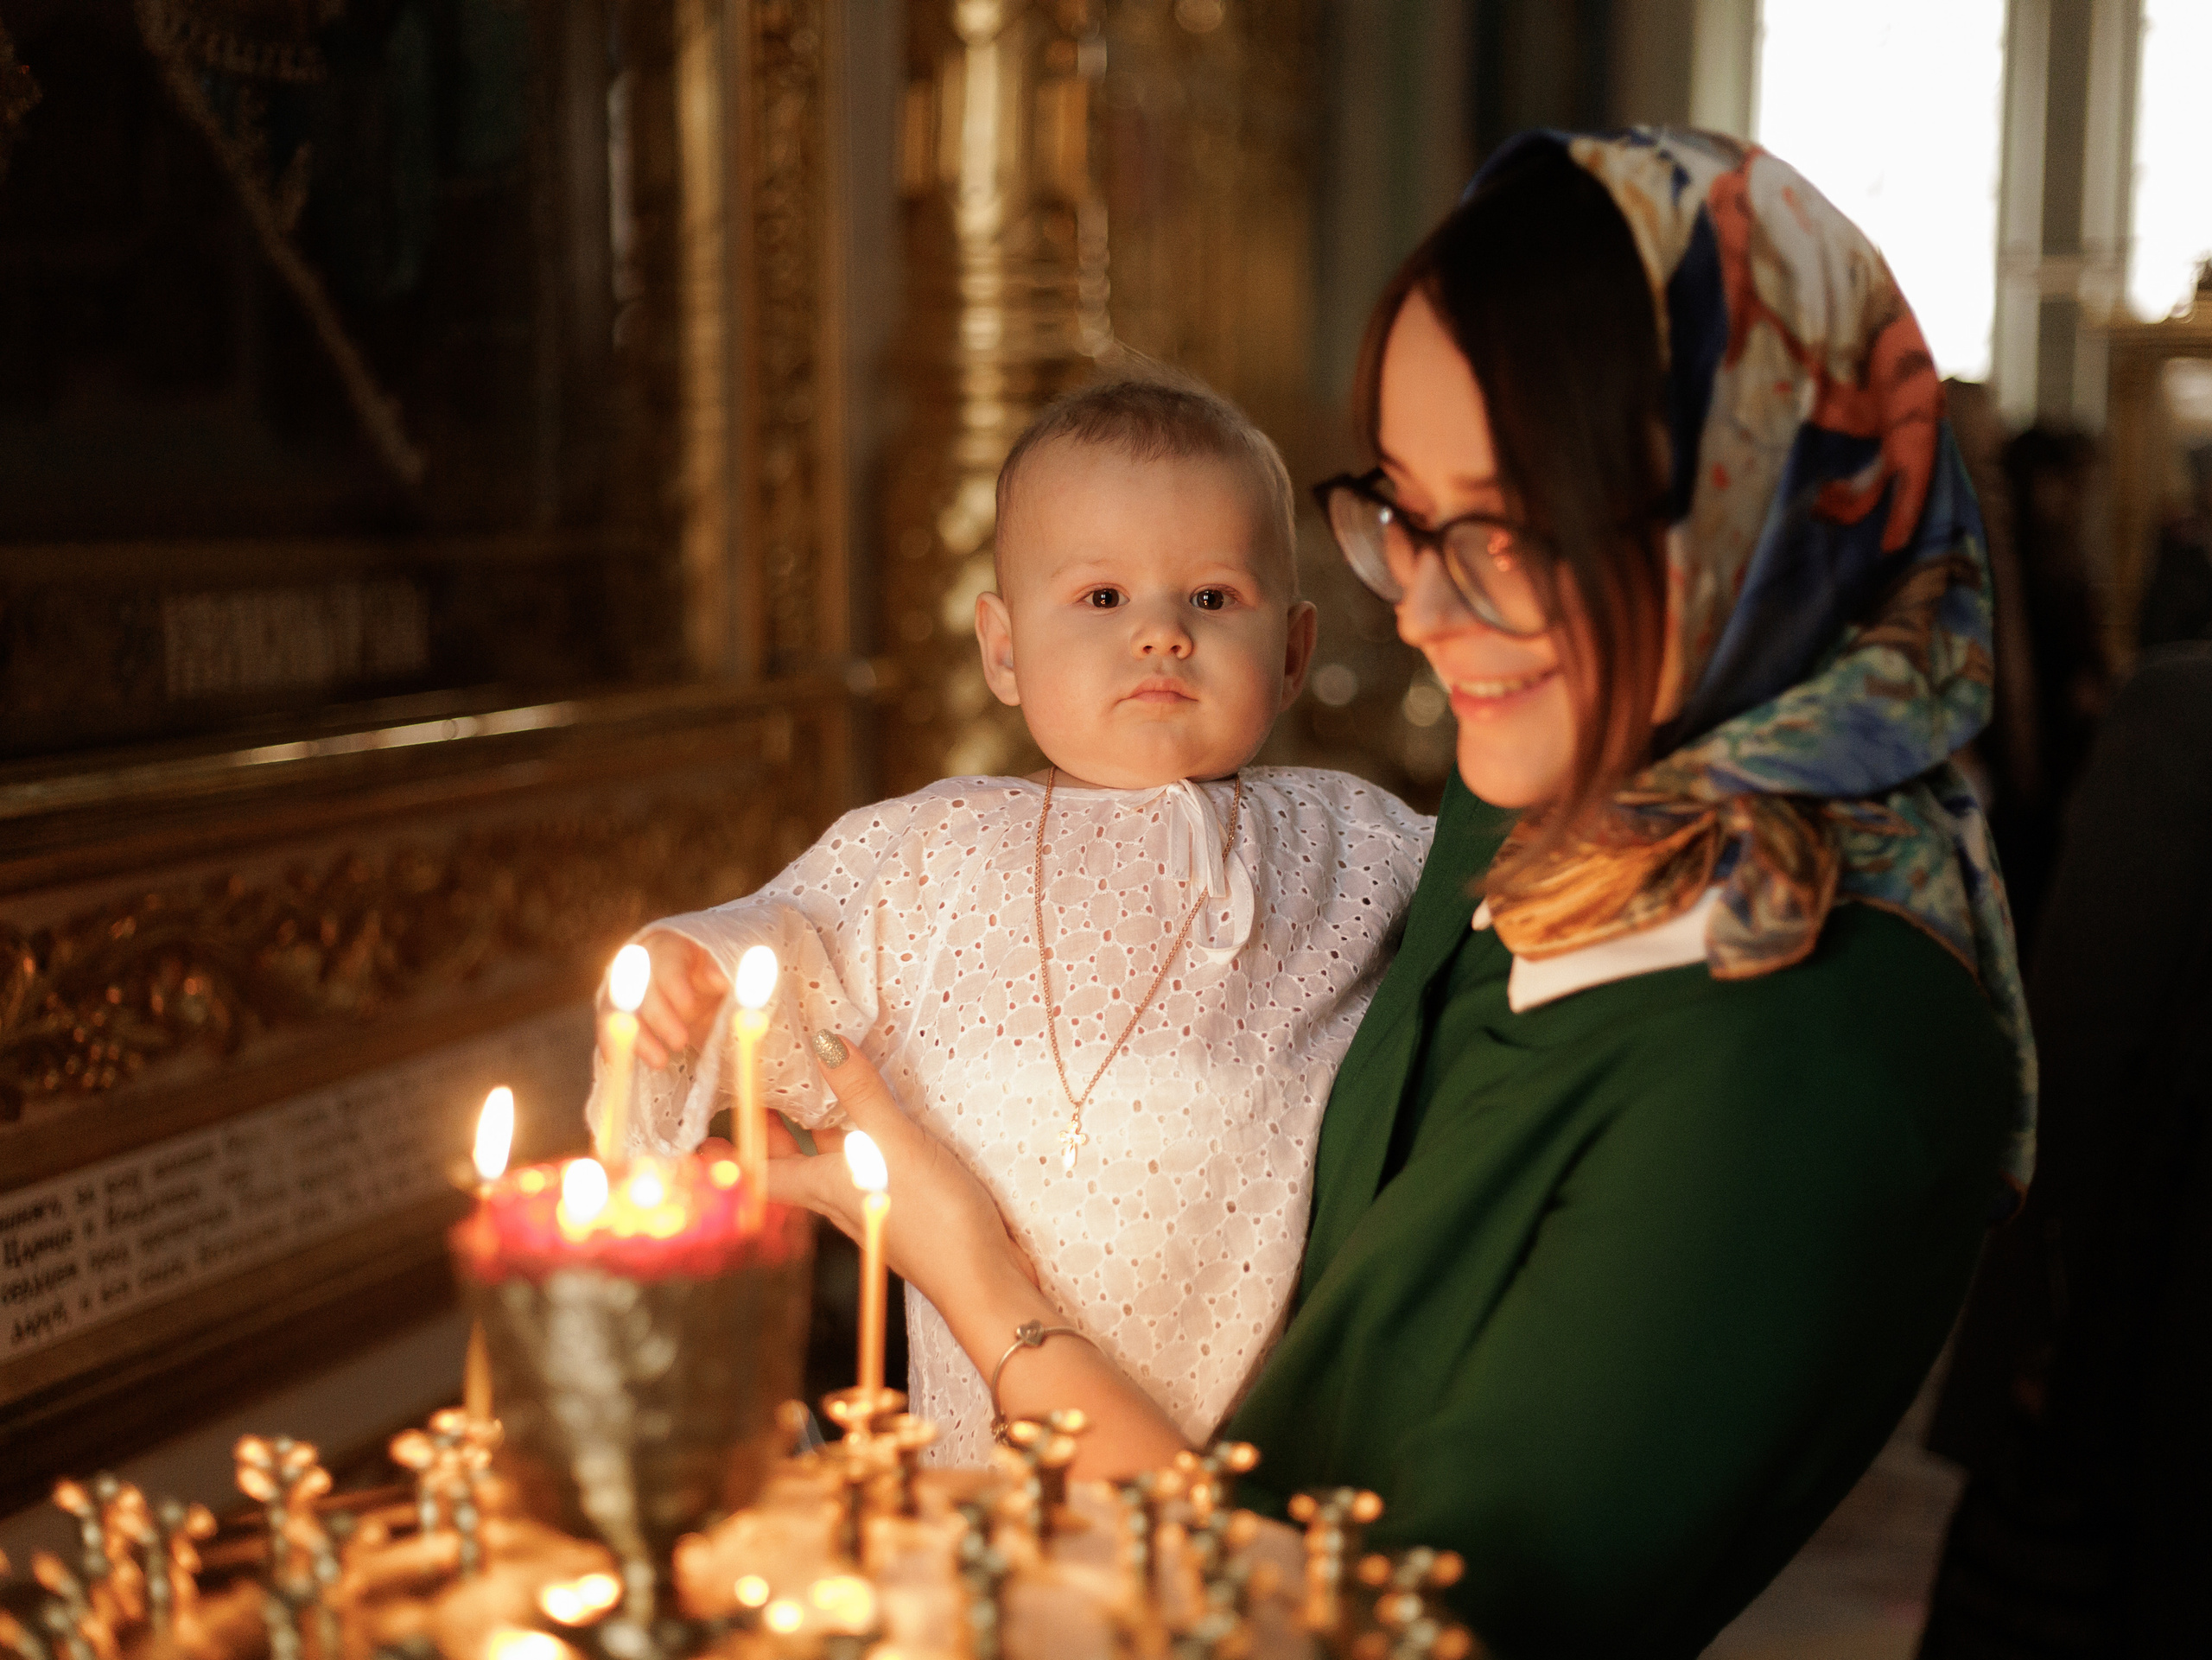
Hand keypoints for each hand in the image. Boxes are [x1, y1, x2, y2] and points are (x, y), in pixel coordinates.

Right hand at [604, 930, 726, 1069]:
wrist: (687, 985)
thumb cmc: (707, 976)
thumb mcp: (718, 971)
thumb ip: (718, 973)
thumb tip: (719, 979)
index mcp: (667, 947)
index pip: (667, 963)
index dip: (675, 984)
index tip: (688, 1005)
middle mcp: (637, 965)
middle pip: (641, 988)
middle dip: (659, 1017)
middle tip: (681, 1041)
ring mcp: (620, 989)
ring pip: (618, 1011)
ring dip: (636, 1038)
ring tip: (660, 1062)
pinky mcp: (613, 1013)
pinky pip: (608, 1030)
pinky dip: (614, 1047)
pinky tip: (621, 1064)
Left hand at [773, 1034, 1184, 1475]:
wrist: (981, 1277)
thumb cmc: (932, 1215)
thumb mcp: (893, 1141)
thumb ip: (860, 1091)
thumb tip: (822, 1042)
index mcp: (822, 1187)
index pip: (762, 1170)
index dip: (732, 1151)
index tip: (706, 1128)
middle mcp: (838, 1198)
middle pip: (792, 1163)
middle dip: (774, 1129)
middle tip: (761, 1087)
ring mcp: (872, 1204)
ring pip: (830, 1164)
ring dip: (817, 1130)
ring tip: (814, 1088)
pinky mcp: (906, 1206)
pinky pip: (868, 1167)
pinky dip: (859, 1141)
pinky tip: (879, 1122)